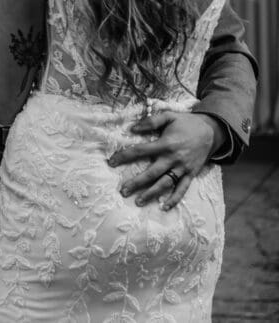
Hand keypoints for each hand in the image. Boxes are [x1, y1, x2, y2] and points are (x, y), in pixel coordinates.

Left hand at [108, 112, 222, 210]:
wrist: (212, 131)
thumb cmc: (186, 123)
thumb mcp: (169, 116)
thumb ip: (151, 121)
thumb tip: (133, 128)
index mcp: (166, 144)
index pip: (140, 151)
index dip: (125, 156)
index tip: (111, 162)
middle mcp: (173, 158)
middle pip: (152, 173)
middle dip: (136, 183)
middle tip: (122, 191)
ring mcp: (183, 168)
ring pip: (165, 184)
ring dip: (152, 194)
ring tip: (138, 201)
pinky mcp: (191, 174)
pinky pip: (182, 189)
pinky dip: (174, 199)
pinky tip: (164, 207)